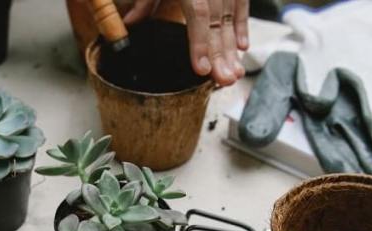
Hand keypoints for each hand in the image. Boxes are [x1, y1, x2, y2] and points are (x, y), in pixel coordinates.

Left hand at [122, 0, 248, 84]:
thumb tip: (129, 24)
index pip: (199, 13)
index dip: (200, 42)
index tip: (201, 69)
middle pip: (219, 19)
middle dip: (221, 52)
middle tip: (224, 81)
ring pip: (231, 15)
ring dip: (232, 47)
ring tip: (233, 74)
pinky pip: (241, 3)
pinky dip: (241, 25)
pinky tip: (242, 47)